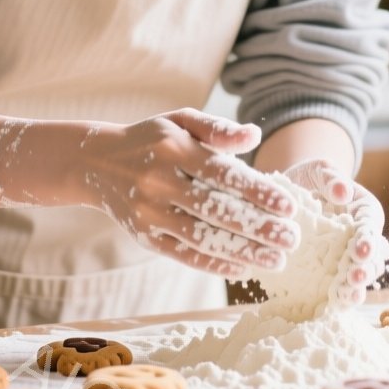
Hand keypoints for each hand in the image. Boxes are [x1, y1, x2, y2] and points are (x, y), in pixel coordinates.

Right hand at [76, 109, 301, 279]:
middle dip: (258, 228)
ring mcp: (149, 212)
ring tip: (276, 260)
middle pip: (216, 210)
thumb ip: (218, 128)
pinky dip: (214, 264)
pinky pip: (184, 255)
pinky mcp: (145, 237)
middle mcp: (159, 181)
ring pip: (202, 237)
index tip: (288, 207)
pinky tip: (243, 268)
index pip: (222, 173)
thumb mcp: (180, 121)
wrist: (97, 162)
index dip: (257, 191)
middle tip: (292, 239)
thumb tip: (254, 136)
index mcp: (173, 148)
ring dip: (242, 252)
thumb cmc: (153, 139)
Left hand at [282, 158, 388, 305]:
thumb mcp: (318, 169)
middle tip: (355, 276)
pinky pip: (336, 289)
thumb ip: (330, 177)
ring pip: (358, 278)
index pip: (372, 226)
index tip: (360, 247)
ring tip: (347, 296)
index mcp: (364, 212)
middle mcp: (359, 238)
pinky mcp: (327, 273)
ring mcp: (344, 258)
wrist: (287, 197)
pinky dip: (337, 299)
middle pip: (371, 258)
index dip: (369, 238)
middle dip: (366, 269)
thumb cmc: (309, 179)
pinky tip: (333, 306)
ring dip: (355, 289)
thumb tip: (342, 192)